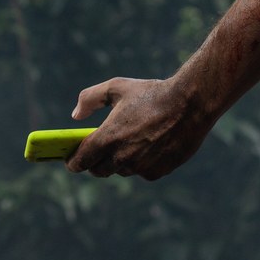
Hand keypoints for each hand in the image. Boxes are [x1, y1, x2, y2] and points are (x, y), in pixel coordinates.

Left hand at [66, 76, 215, 179]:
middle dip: (94, 163)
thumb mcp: (116, 87)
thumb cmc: (151, 93)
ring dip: (119, 162)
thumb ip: (89, 99)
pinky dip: (140, 163)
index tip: (70, 161)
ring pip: (121, 171)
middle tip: (96, 152)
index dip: (73, 162)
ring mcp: (140, 167)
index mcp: (108, 137)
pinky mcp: (157, 172)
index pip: (81, 160)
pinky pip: (141, 172)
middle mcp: (122, 157)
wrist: (189, 104)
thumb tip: (75, 116)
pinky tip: (148, 146)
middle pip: (98, 170)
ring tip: (126, 144)